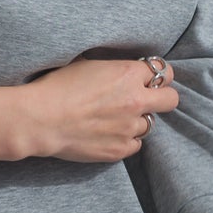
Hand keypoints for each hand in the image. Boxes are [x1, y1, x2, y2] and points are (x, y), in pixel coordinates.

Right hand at [20, 56, 179, 162]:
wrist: (41, 119)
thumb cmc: (58, 87)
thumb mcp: (88, 63)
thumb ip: (113, 67)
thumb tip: (123, 69)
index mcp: (129, 74)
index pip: (164, 72)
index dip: (157, 75)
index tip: (149, 79)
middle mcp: (136, 101)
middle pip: (171, 99)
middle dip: (161, 97)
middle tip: (146, 99)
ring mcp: (129, 128)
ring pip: (150, 124)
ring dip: (137, 120)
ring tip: (114, 119)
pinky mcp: (120, 149)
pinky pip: (134, 144)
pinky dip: (125, 139)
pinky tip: (107, 133)